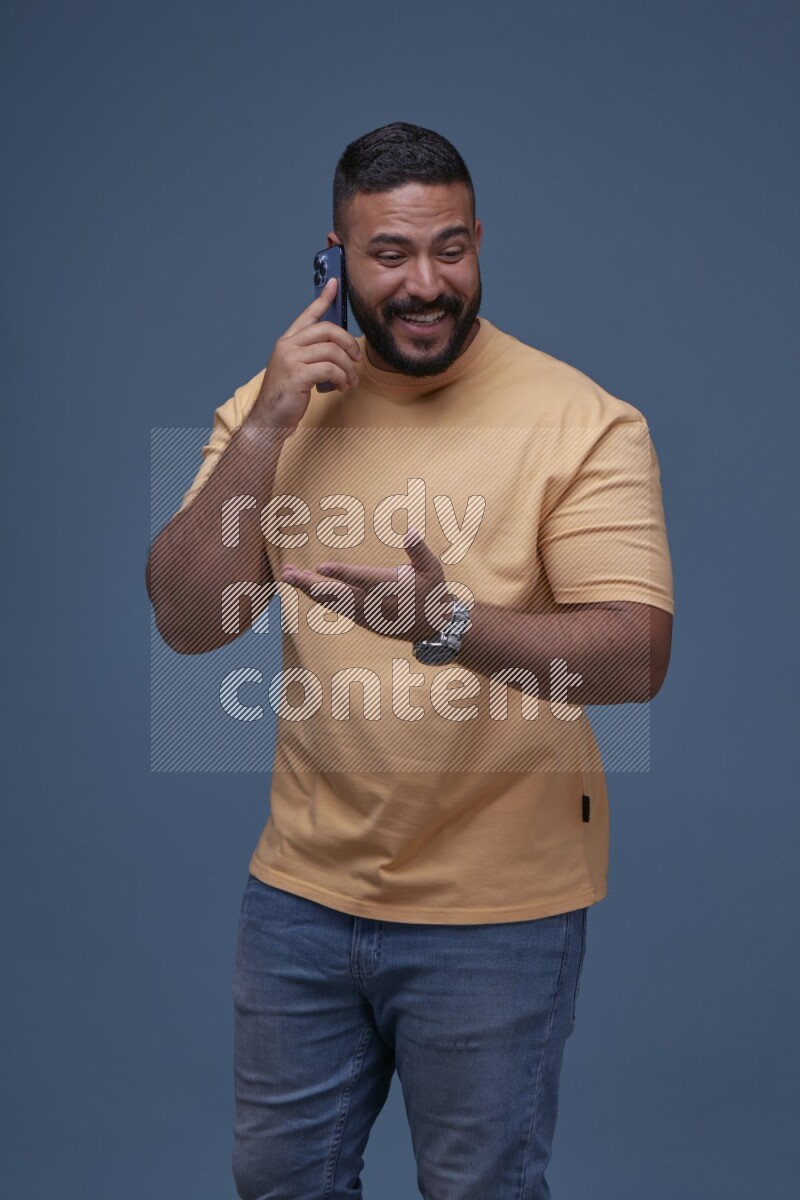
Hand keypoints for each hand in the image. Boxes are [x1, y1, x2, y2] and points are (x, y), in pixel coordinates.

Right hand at [251, 278, 361, 431]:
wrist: (269, 420)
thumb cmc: (285, 397)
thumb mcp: (296, 370)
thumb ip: (311, 356)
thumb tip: (339, 350)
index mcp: (287, 341)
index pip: (307, 315)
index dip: (322, 299)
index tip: (334, 284)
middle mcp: (287, 346)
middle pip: (327, 330)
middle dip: (348, 343)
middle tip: (356, 358)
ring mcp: (291, 359)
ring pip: (332, 351)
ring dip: (348, 367)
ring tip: (350, 381)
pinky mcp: (297, 375)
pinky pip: (330, 369)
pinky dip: (342, 378)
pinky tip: (341, 386)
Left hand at [281, 528, 454, 643]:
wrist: (434, 626)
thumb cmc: (433, 591)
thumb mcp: (432, 569)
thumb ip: (418, 550)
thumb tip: (410, 531)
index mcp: (391, 588)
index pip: (363, 580)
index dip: (342, 574)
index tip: (320, 568)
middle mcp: (375, 604)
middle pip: (338, 594)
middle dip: (311, 585)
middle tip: (288, 574)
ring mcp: (366, 614)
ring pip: (332, 601)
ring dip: (308, 589)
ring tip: (287, 575)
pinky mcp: (362, 619)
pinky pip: (336, 607)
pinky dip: (318, 596)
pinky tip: (303, 585)